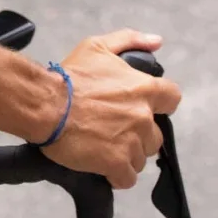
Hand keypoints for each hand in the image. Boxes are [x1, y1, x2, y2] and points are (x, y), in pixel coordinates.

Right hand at [40, 31, 182, 188]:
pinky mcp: (116, 163)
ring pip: (140, 158)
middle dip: (137, 136)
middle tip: (112, 131)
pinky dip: (116, 176)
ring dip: (125, 156)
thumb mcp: (96, 47)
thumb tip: (157, 41)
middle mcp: (143, 117)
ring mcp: (132, 142)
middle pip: (154, 137)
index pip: (172, 99)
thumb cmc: (69, 77)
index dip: (160, 106)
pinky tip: (102, 167)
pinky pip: (127, 178)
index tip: (144, 109)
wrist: (45, 104)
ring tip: (102, 148)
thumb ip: (130, 40)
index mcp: (143, 89)